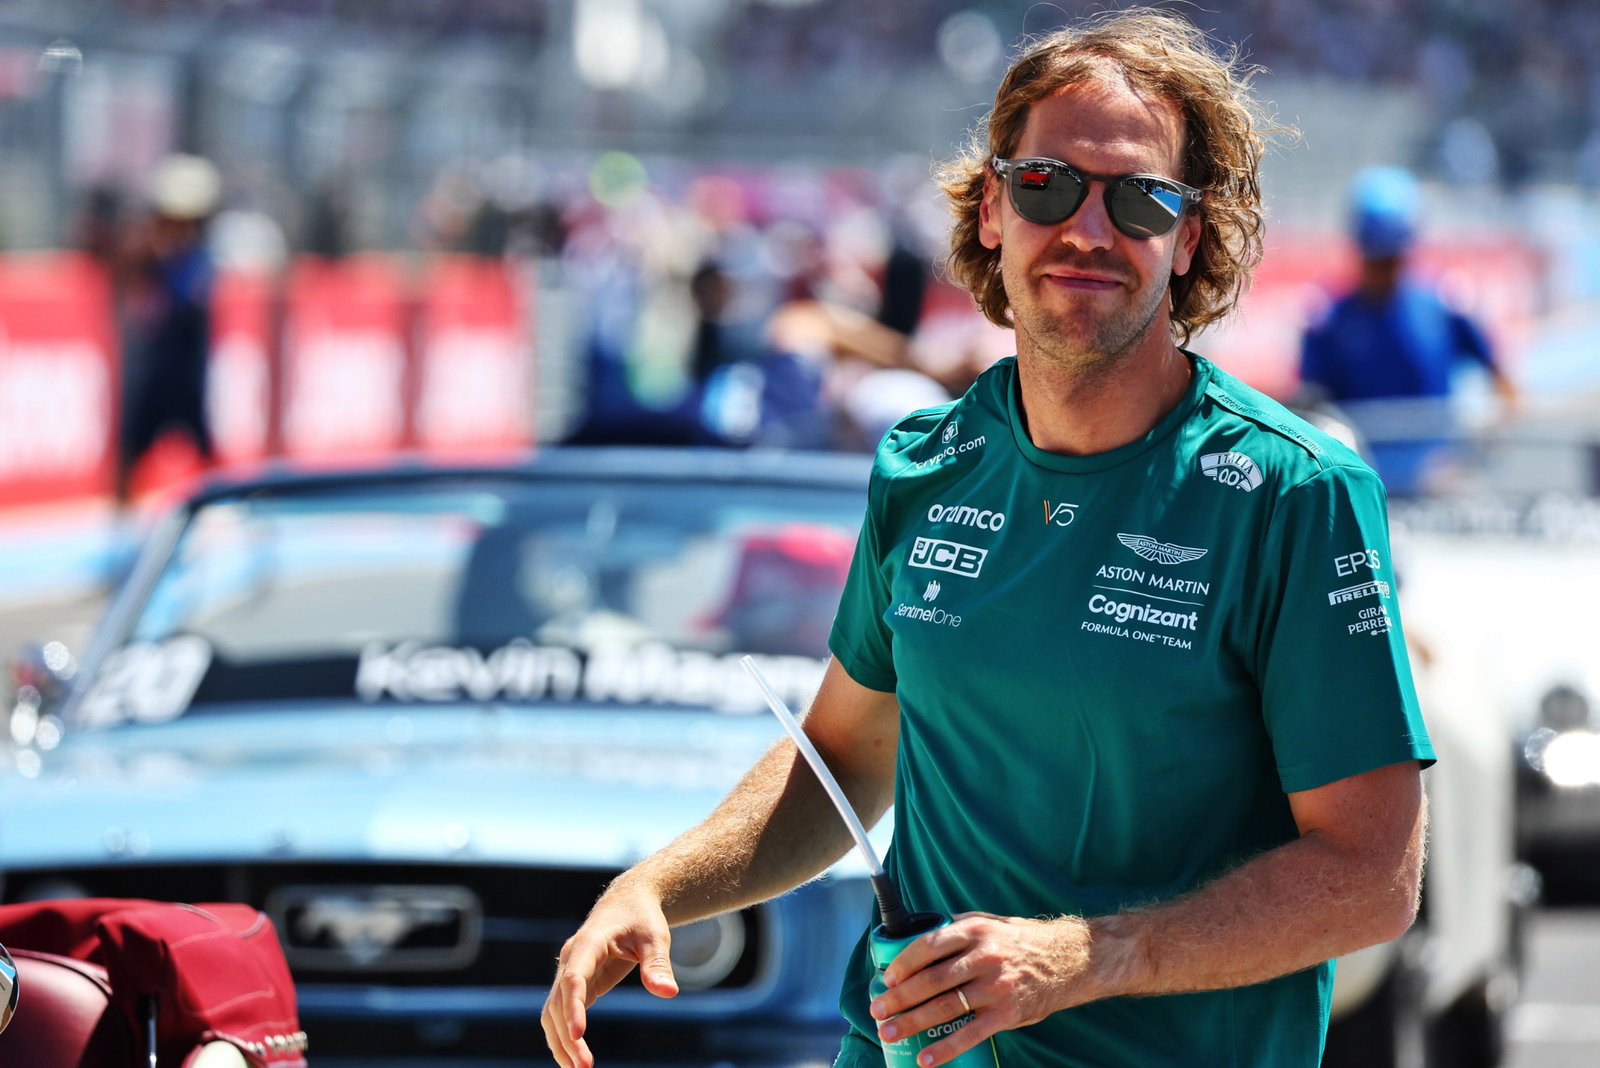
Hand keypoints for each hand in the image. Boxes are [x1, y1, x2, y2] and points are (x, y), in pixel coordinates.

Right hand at [540, 883, 679, 1067]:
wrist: (628, 902)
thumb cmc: (643, 918)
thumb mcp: (656, 937)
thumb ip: (658, 964)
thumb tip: (668, 992)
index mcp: (588, 943)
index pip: (574, 978)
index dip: (572, 1007)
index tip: (578, 1035)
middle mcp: (571, 958)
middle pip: (558, 1001)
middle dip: (567, 1036)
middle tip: (584, 1067)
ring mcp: (569, 971)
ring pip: (552, 1011)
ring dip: (560, 1041)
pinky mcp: (575, 982)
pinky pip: (560, 1012)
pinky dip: (562, 1035)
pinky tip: (573, 1058)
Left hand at [867, 912, 1104, 1066]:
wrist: (1069, 959)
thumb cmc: (1021, 940)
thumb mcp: (989, 922)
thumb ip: (956, 929)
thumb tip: (916, 935)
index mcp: (975, 931)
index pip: (928, 946)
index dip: (903, 964)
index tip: (887, 979)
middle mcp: (984, 957)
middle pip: (931, 980)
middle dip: (898, 998)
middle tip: (877, 1010)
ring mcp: (996, 987)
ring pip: (945, 1008)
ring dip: (912, 1022)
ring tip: (890, 1032)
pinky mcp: (1007, 1013)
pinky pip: (971, 1034)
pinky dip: (945, 1049)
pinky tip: (925, 1059)